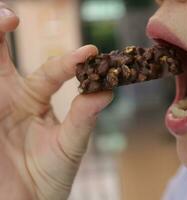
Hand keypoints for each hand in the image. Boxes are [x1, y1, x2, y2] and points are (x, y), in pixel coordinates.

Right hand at [0, 3, 112, 199]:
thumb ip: (84, 117)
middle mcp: (11, 98)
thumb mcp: (70, 144)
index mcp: (34, 100)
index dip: (68, 62)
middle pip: (1, 57)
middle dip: (1, 32)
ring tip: (1, 18)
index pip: (51, 72)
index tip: (90, 52)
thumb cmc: (50, 176)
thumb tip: (108, 91)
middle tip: (10, 14)